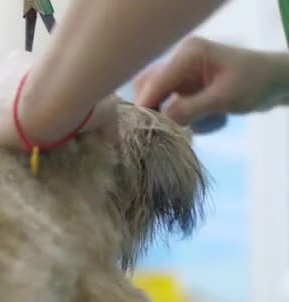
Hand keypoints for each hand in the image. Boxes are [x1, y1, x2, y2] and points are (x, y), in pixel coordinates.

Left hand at [0, 51, 118, 148]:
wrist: (53, 101)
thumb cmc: (77, 97)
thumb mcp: (99, 107)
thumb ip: (104, 123)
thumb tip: (113, 141)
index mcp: (16, 65)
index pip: (9, 88)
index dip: (17, 109)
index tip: (27, 127)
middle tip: (15, 146)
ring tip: (0, 162)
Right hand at [134, 36, 287, 125]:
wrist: (275, 82)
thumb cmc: (256, 84)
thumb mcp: (223, 99)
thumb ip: (189, 110)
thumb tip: (158, 122)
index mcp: (188, 54)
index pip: (154, 82)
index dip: (145, 107)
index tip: (143, 131)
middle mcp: (179, 59)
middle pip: (147, 88)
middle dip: (155, 112)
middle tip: (167, 132)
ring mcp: (180, 72)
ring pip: (155, 98)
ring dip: (169, 116)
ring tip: (194, 125)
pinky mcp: (184, 85)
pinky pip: (168, 104)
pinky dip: (180, 117)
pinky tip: (204, 118)